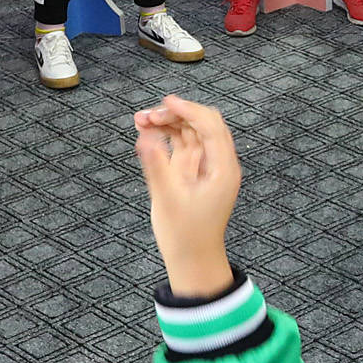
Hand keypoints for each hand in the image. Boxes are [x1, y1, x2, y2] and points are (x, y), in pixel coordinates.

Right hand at [133, 95, 240, 299]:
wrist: (192, 260)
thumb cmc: (186, 236)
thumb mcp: (168, 201)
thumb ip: (156, 167)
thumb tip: (145, 137)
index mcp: (222, 169)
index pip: (211, 127)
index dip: (189, 110)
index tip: (166, 102)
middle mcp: (216, 164)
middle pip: (200, 124)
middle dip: (174, 115)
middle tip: (146, 117)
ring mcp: (203, 166)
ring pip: (188, 132)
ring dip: (167, 123)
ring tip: (140, 120)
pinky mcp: (190, 171)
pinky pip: (180, 144)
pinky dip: (165, 136)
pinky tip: (146, 132)